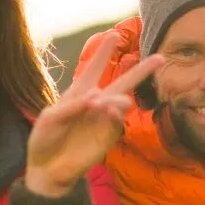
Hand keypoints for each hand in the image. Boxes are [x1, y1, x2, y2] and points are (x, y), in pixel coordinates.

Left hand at [25, 33, 163, 197]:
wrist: (46, 169)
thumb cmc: (44, 139)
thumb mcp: (50, 118)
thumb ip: (71, 106)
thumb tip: (96, 98)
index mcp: (79, 93)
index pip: (94, 69)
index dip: (103, 52)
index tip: (113, 34)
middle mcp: (96, 103)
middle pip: (122, 82)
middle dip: (140, 70)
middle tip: (160, 58)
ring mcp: (104, 120)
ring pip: (123, 101)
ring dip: (118, 98)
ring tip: (106, 102)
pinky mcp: (108, 137)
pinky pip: (118, 122)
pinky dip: (115, 114)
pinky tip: (108, 111)